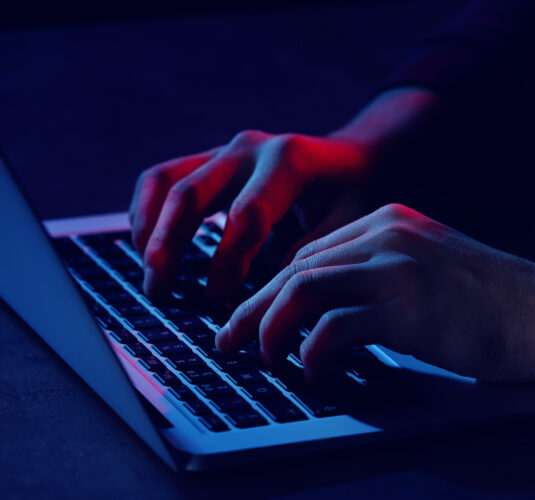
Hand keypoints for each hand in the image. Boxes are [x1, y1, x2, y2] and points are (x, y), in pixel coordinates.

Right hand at [128, 87, 436, 299]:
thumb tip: (268, 296)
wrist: (352, 158)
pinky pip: (162, 177)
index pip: (247, 216)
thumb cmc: (353, 195)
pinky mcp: (210, 158)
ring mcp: (226, 149)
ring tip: (150, 274)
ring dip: (149, 229)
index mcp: (290, 161)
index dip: (227, 263)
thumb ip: (311, 254)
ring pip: (166, 181)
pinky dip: (146, 211)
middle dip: (170, 245)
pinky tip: (147, 247)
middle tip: (160, 289)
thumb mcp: (350, 223)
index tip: (218, 301)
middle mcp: (251, 148)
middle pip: (192, 193)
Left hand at [215, 203, 534, 381]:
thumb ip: (381, 273)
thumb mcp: (429, 268)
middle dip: (255, 308)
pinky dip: (312, 351)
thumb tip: (330, 307)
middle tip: (230, 339)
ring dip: (270, 326)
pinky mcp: (407, 307)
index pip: (311, 252)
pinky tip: (310, 371)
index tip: (253, 316)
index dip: (273, 288)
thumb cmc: (491, 301)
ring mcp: (397, 267)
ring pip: (303, 288)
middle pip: (297, 267)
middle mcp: (387, 235)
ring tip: (258, 357)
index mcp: (389, 222)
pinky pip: (335, 326)